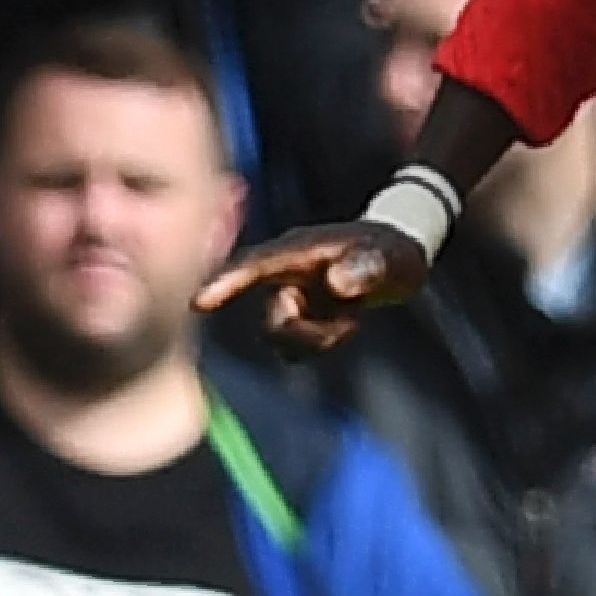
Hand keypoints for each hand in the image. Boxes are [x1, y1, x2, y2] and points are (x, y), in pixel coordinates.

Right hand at [196, 217, 433, 358]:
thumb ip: (366, 266)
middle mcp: (286, 273)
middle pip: (272, 319)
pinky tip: (346, 324)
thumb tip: (336, 283)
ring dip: (317, 340)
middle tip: (349, 322)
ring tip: (351, 319)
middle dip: (306, 333)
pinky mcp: (298, 315)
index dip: (226, 282)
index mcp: (299, 250)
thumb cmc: (392, 249)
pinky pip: (295, 346)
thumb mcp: (388, 257)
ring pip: (281, 337)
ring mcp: (291, 294)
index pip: (254, 265)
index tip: (198, 303)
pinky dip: (321, 343)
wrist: (397, 255)